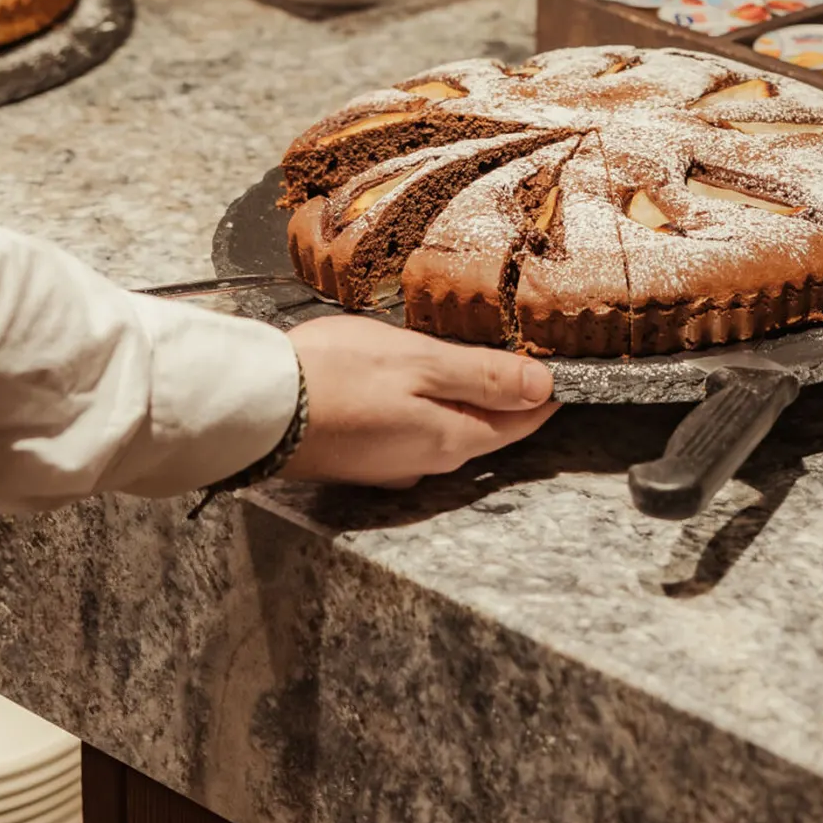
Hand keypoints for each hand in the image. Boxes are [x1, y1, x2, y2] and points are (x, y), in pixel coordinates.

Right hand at [283, 316, 558, 487]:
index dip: (547, 393)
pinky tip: (415, 383)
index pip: (521, 421)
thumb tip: (543, 386)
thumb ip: (481, 375)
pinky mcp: (361, 458)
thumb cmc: (335, 376)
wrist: (255, 409)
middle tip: (528, 356)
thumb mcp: (419, 363)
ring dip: (464, 401)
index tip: (567, 367)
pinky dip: (426, 407)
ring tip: (475, 362)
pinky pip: (411, 432)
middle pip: (486, 429)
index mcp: (451, 439)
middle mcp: (426, 463)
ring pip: (447, 431)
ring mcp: (391, 465)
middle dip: (508, 397)